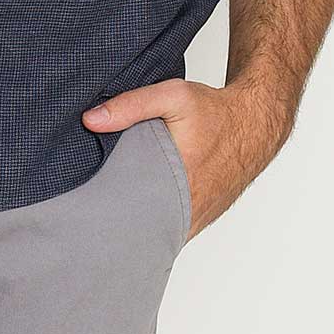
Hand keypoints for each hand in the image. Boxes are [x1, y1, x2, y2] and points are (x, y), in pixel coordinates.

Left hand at [81, 77, 294, 242]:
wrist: (254, 125)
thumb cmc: (214, 112)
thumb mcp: (174, 97)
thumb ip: (132, 105)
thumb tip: (90, 120)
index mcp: (178, 183)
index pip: (131, 217)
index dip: (105, 222)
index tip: (79, 220)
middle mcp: (187, 210)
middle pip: (139, 233)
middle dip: (111, 230)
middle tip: (82, 223)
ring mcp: (194, 220)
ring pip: (154, 236)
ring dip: (132, 231)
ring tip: (101, 226)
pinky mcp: (198, 221)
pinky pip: (168, 233)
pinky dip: (150, 229)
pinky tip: (131, 221)